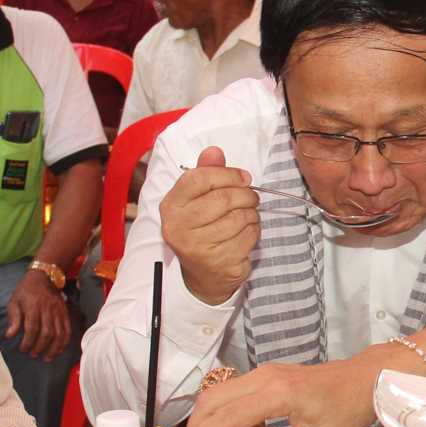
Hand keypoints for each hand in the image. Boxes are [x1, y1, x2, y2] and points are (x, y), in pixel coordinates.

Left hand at [5, 269, 71, 360]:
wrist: (44, 277)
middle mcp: (48, 310)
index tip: (23, 349)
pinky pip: (67, 330)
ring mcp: (58, 312)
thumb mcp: (14, 301)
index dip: (28, 341)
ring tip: (46, 358)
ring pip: (59, 334)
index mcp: (33, 307)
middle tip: (33, 354)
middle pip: (47, 333)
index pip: (32, 328)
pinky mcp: (65, 314)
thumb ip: (13, 319)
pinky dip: (64, 343)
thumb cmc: (26, 291)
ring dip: (53, 348)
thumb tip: (9, 335)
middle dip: (40, 347)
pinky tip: (58, 351)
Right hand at [160, 146, 260, 304]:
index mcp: (171, 207)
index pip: (199, 179)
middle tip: (251, 197)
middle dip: (245, 194)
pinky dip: (254, 231)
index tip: (244, 177)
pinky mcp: (220, 263)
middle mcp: (179, 228)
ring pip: (239, 217)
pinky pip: (249, 236)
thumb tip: (214, 151)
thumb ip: (205, 173)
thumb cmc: (200, 229)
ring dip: (252, 213)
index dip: (227, 174)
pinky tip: (246, 232)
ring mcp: (198, 248)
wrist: (203, 276)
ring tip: (247, 215)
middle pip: (223, 198)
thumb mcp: (196, 200)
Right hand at [171, 348, 397, 426]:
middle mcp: (264, 378)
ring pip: (220, 397)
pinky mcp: (266, 376)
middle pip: (211, 401)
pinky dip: (236, 420)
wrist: (367, 379)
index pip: (226, 416)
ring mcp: (263, 373)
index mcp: (277, 395)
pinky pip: (235, 396)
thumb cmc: (348, 412)